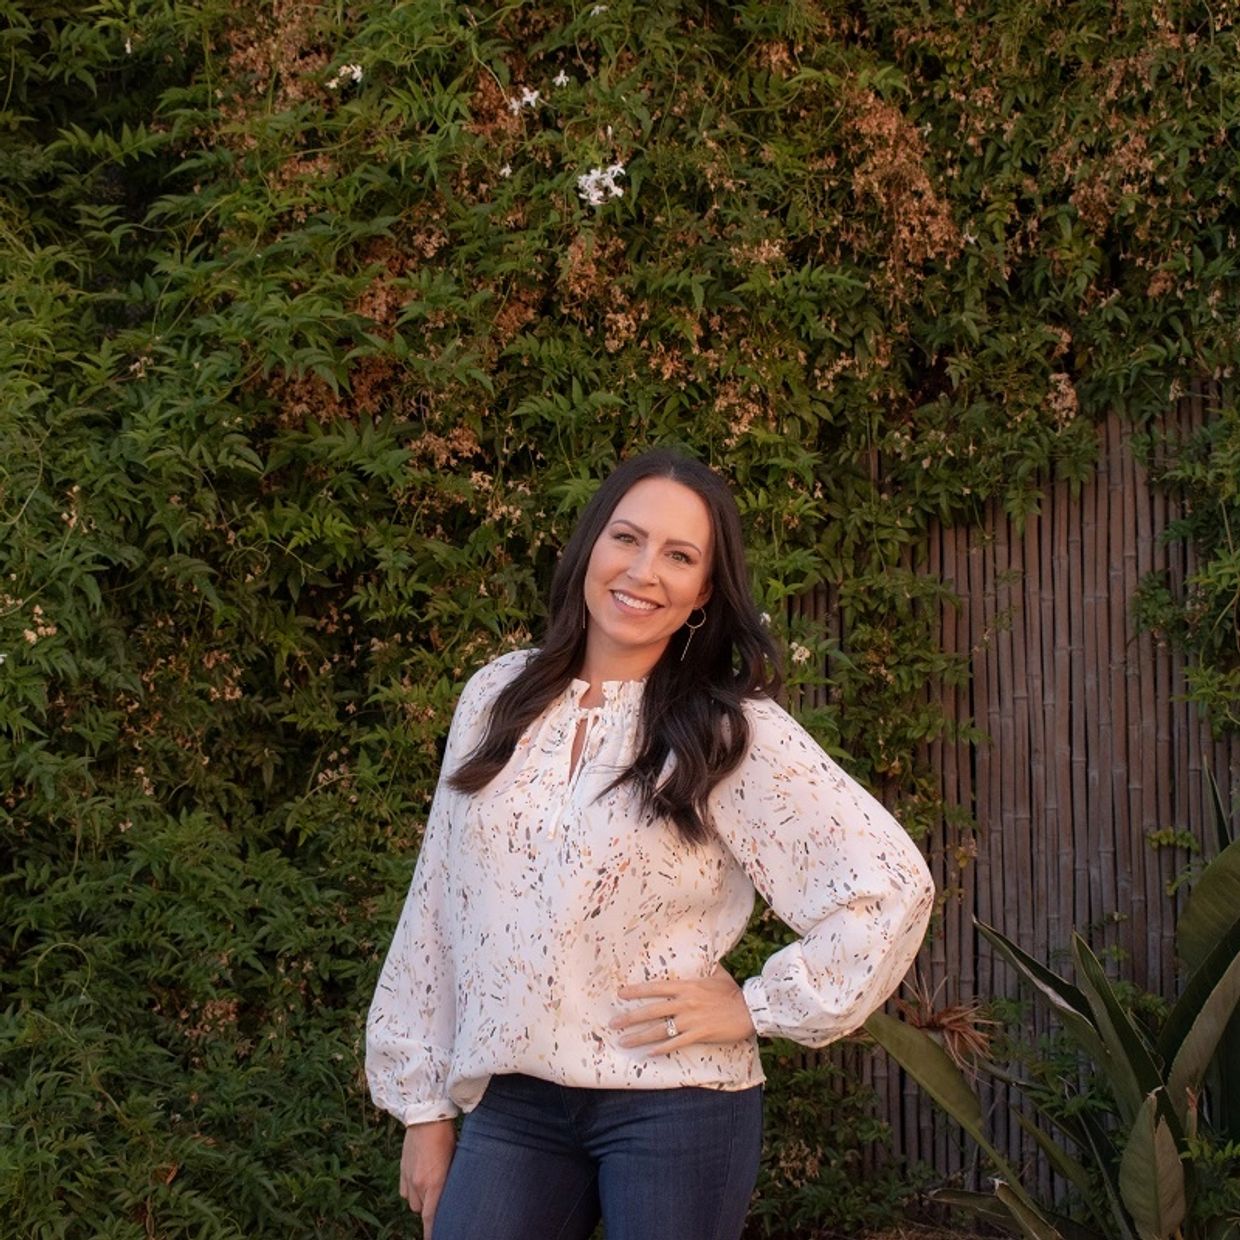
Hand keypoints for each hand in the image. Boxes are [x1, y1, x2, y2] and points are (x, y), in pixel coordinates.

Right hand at [400, 1119, 455, 1238]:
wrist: (426, 1114)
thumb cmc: (446, 1135)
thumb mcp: (455, 1158)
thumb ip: (451, 1180)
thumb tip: (455, 1193)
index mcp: (434, 1183)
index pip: (430, 1218)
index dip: (433, 1232)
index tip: (437, 1236)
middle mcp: (418, 1184)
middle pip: (421, 1211)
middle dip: (430, 1210)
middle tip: (439, 1202)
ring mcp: (408, 1177)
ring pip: (412, 1203)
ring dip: (421, 1200)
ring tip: (431, 1187)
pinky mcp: (402, 1169)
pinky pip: (405, 1191)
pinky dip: (411, 1191)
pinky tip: (420, 1180)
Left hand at [611, 964, 756, 1054]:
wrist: (750, 1009)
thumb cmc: (733, 992)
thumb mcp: (717, 974)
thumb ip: (704, 966)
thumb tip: (701, 955)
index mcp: (687, 986)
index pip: (655, 987)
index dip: (636, 991)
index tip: (620, 994)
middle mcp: (685, 1003)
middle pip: (651, 1010)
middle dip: (630, 1017)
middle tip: (613, 1023)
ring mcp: (691, 1020)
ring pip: (659, 1029)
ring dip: (639, 1036)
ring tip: (624, 1041)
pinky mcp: (699, 1034)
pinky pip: (676, 1043)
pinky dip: (662, 1049)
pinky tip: (649, 1054)